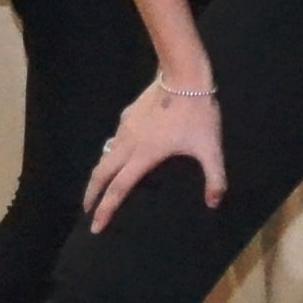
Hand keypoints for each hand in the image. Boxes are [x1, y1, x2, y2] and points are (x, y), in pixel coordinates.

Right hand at [84, 80, 225, 231]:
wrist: (184, 75)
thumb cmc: (196, 112)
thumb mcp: (209, 147)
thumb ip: (214, 177)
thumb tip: (214, 203)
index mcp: (143, 155)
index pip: (118, 189)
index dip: (105, 210)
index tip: (95, 227)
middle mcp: (128, 143)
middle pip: (101, 173)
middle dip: (91, 194)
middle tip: (87, 210)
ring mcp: (126, 127)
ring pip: (105, 154)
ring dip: (101, 172)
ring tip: (102, 185)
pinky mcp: (128, 114)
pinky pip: (115, 139)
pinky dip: (112, 153)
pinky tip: (121, 153)